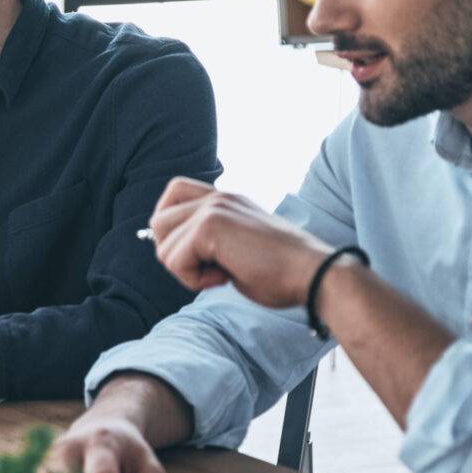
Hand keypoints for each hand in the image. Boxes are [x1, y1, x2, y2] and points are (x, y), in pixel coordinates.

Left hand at [148, 177, 331, 308]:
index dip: (171, 227)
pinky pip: (175, 260)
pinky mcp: (210, 226)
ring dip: (186, 271)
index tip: (196, 252)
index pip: (172, 192)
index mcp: (223, 199)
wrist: (313, 275)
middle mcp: (216, 197)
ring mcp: (212, 208)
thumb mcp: (237, 245)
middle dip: (174, 254)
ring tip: (222, 272)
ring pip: (163, 246)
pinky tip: (225, 277)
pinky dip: (194, 279)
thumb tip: (168, 249)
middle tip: (209, 267)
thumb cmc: (280, 271)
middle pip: (157, 222)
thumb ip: (207, 239)